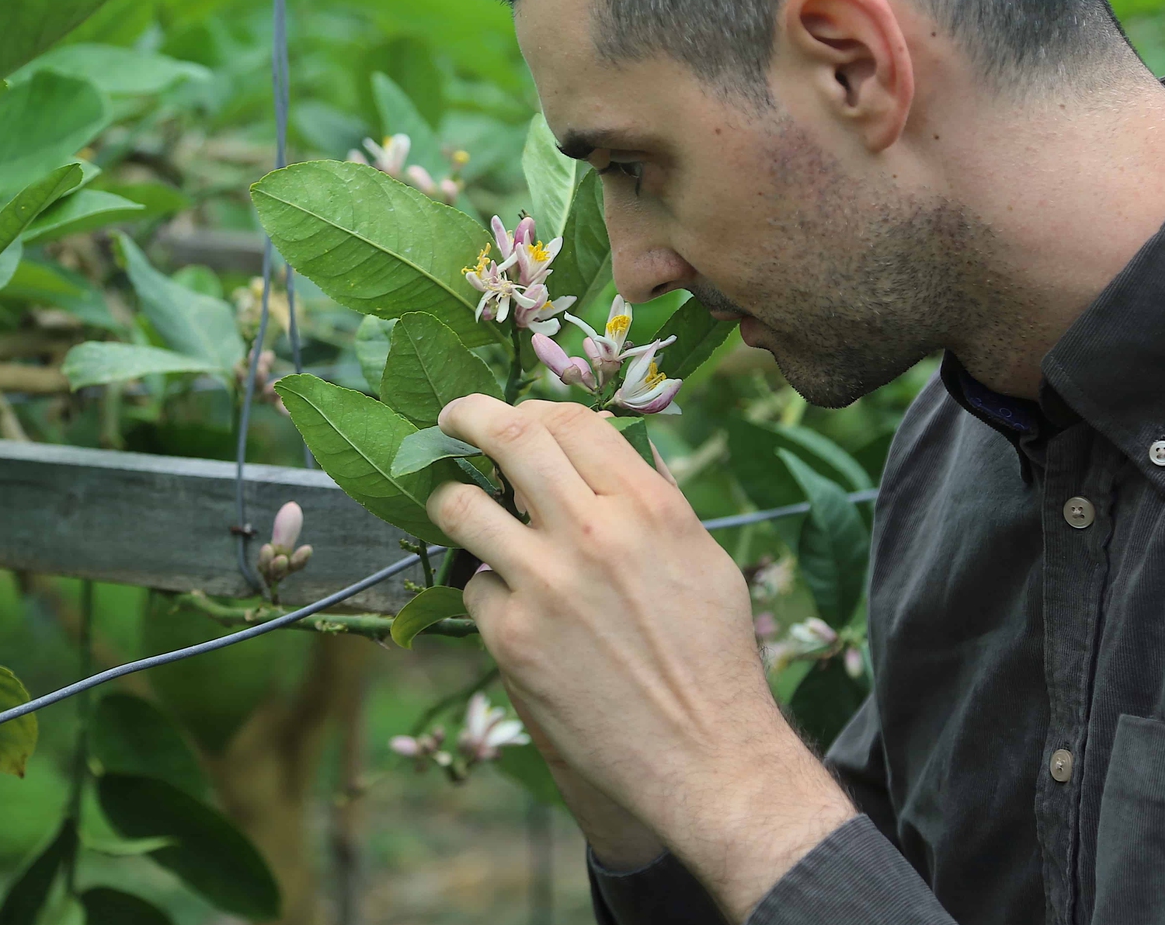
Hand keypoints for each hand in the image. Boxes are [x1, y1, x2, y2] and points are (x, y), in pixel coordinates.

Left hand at [429, 396, 857, 920]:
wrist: (706, 756)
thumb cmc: (714, 658)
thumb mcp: (706, 558)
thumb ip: (657, 499)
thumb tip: (621, 447)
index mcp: (649, 506)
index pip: (572, 419)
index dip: (535, 409)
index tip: (516, 416)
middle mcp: (595, 533)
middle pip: (509, 435)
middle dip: (467, 415)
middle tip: (452, 418)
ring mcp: (546, 585)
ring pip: (460, 506)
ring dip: (450, 498)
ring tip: (454, 504)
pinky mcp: (512, 639)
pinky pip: (474, 589)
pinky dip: (488, 593)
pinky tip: (516, 612)